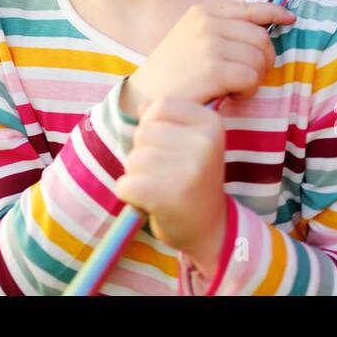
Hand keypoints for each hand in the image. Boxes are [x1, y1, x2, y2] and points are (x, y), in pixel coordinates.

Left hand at [112, 97, 228, 273]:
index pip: (159, 106)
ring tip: (161, 188)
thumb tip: (140, 106)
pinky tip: (150, 202)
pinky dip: (129, 195)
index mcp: (211, 123)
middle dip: (144, 153)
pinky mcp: (168, 196)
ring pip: (133, 158)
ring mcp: (188, 170)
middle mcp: (204, 143)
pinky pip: (125, 184)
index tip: (171, 148)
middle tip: (166, 174)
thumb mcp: (191, 141)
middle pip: (143, 131)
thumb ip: (167, 119)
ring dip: (137, 176)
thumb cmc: (193, 180)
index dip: (153, 126)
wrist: (210, 230)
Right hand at [120, 1, 295, 118]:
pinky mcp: (213, 69)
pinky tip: (232, 95)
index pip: (249, 7)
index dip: (274, 12)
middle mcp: (207, 23)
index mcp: (203, 12)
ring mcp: (209, 44)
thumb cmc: (172, 73)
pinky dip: (248, 91)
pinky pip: (251, 77)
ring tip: (235, 87)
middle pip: (261, 37)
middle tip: (249, 77)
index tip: (289, 19)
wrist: (144, 96)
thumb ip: (221, 31)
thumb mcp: (192, 40)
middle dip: (264, 60)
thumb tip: (262, 31)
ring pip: (258, 58)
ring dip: (255, 78)